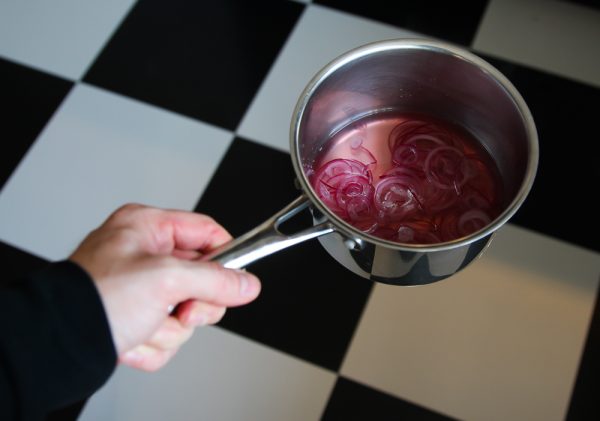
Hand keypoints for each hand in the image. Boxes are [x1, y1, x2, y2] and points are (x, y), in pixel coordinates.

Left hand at [69, 204, 260, 370]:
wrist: (58, 344)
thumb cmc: (94, 299)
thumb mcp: (165, 280)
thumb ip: (215, 280)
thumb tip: (247, 284)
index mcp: (148, 228)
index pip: (207, 232)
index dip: (226, 256)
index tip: (238, 278)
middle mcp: (146, 256)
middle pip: (203, 278)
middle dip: (193, 304)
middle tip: (181, 309)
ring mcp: (142, 290)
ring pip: (187, 312)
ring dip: (169, 328)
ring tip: (142, 325)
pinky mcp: (138, 319)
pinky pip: (169, 334)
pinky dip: (153, 343)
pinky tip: (131, 337)